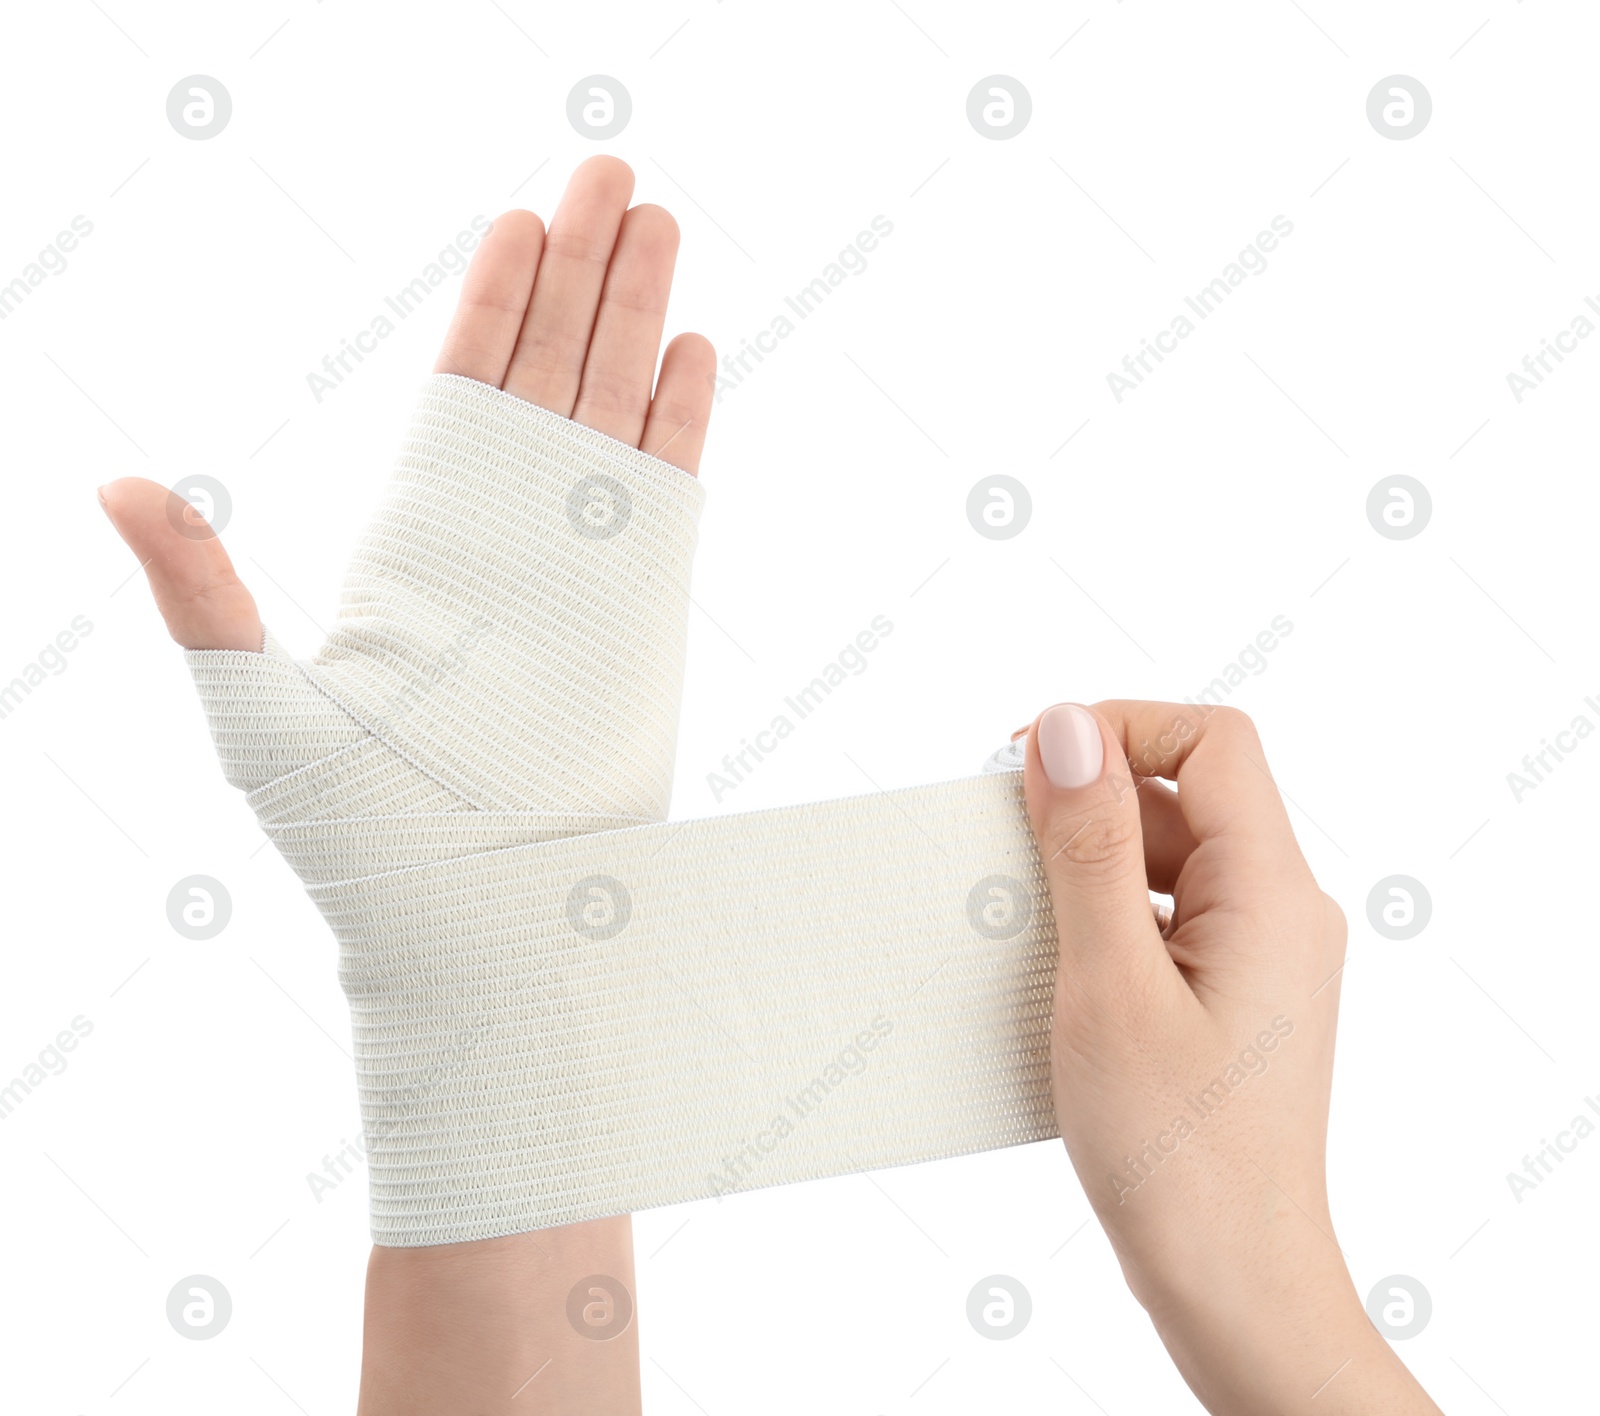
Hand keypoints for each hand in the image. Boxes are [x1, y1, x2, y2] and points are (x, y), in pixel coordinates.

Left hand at [98, 156, 714, 1415]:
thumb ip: (200, 591)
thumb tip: (117, 487)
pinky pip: (669, 492)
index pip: (462, 382)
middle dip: (584, 268)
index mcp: (416, 533)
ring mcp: (581, 564)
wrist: (476, 926)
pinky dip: (684, 419)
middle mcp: (504, 532)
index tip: (518, 217)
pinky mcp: (643, 611)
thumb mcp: (256, 704)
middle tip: (616, 175)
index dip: (493, 297)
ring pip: (616, 409)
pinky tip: (695, 351)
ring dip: (641, 316)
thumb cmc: (359, 839)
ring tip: (663, 230)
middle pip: (551, 367)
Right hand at [1022, 701, 1441, 1414]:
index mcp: (1273, 892)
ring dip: (1093, 861)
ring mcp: (1263, 954)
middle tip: (1005, 845)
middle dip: (1091, 798)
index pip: (1211, 740)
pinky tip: (1056, 963)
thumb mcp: (1109, 982)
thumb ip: (1090, 847)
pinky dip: (1108, 914)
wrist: (1231, 1280)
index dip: (1118, 726)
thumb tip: (1066, 728)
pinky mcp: (1235, 993)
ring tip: (1025, 917)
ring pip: (1174, 853)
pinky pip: (1170, 912)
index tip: (1029, 763)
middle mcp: (1283, 909)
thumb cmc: (1177, 1151)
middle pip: (1188, 791)